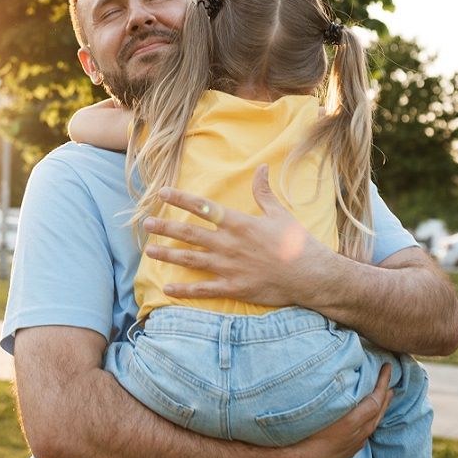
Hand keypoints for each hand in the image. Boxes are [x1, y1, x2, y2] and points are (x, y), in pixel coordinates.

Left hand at [142, 163, 335, 307]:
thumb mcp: (280, 214)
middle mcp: (228, 244)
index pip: (202, 207)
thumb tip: (262, 167)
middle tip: (146, 224)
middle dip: (165, 227)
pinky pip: (203, 289)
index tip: (162, 193)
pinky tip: (166, 289)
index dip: (180, 199)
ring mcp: (229, 267)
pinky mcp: (233, 288)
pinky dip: (183, 290)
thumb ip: (264, 192)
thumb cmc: (297, 244)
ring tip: (149, 250)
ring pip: (190, 259)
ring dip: (167, 255)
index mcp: (238, 223)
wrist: (311, 276)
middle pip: (189, 233)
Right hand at [269, 364, 393, 457]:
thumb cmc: (310, 435)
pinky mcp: (350, 450)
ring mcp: (356, 442)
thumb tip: (349, 380)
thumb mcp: (325, 412)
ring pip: (375, 422)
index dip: (383, 381)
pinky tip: (367, 420)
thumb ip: (340, 397)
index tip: (388, 367)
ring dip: (380, 408)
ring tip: (383, 398)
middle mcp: (360, 432)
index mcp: (356, 421)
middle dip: (386, 395)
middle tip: (390, 383)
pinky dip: (372, 420)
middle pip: (379, 411)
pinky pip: (368, 432)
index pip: (376, 398)